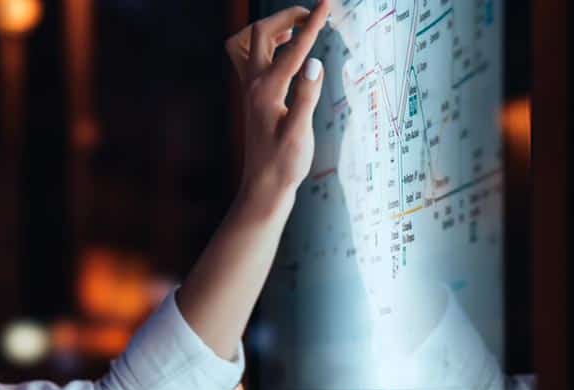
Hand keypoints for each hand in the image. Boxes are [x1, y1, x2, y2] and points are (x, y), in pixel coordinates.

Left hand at [224, 0, 330, 213]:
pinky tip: (286, 51)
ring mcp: (249, 91)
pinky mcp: (252, 97)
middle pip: (259, 33)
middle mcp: (253, 86)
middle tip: (313, 15)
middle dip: (286, 17)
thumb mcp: (300, 133)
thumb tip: (314, 62)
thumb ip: (307, 96)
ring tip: (295, 29)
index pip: (293, 49)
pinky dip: (265, 46)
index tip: (327, 3)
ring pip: (245, 44)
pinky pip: (249, 59)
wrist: (263, 188)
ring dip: (269, 29)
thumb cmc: (284, 165)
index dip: (312, 24)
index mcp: (267, 92)